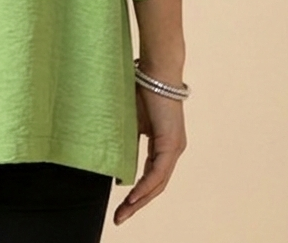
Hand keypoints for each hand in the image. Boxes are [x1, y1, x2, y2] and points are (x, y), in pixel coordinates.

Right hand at [113, 82, 186, 225]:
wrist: (156, 70)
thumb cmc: (142, 88)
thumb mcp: (131, 120)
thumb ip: (127, 140)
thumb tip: (114, 157)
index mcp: (163, 144)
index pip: (150, 176)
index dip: (136, 192)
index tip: (121, 205)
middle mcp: (173, 150)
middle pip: (155, 186)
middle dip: (137, 204)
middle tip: (120, 218)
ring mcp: (174, 148)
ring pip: (158, 183)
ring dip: (140, 200)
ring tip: (123, 213)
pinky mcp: (171, 143)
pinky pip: (158, 173)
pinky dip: (145, 186)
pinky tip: (133, 196)